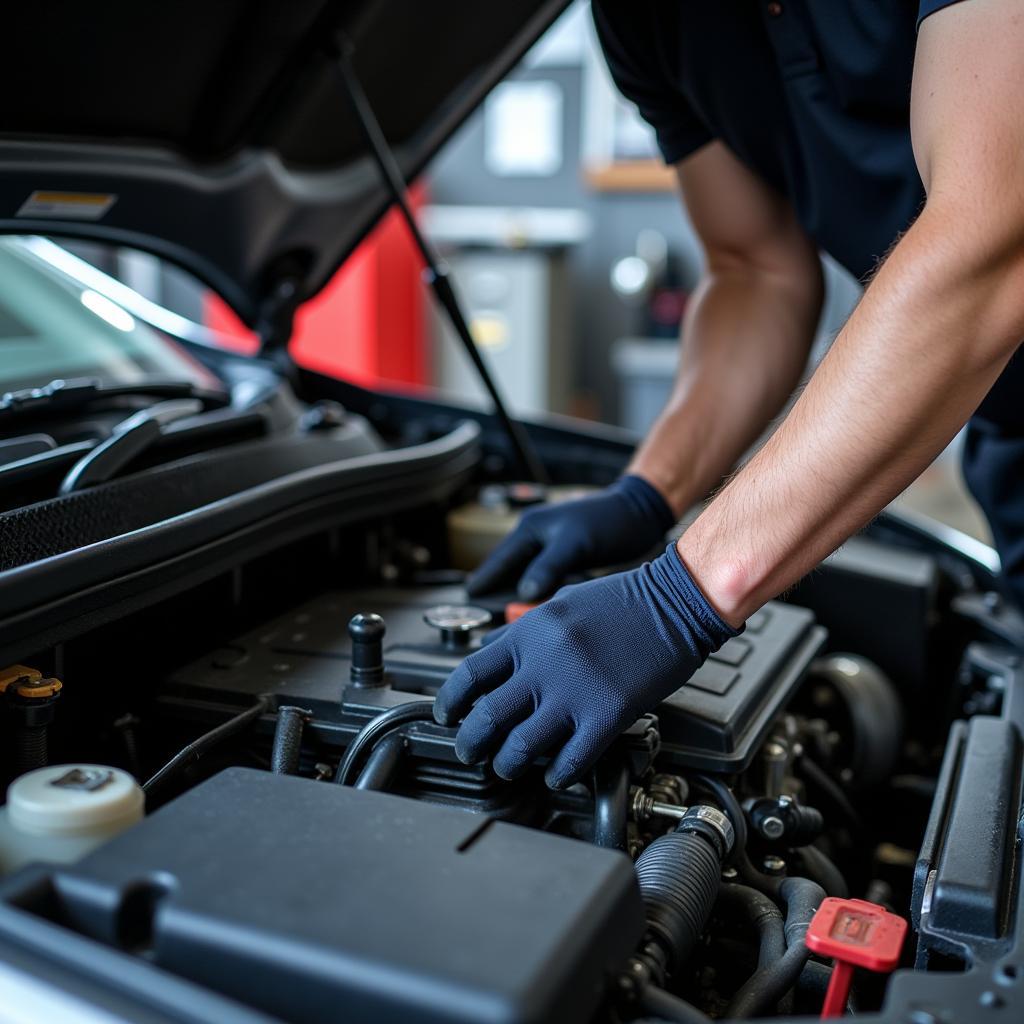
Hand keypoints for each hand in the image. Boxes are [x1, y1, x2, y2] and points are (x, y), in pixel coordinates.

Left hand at [434, 544, 736, 789]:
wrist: (675, 601)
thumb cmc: (622, 600)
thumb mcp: (560, 604)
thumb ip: (525, 635)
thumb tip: (494, 658)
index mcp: (529, 633)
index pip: (470, 674)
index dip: (450, 702)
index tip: (447, 716)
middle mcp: (544, 663)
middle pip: (487, 716)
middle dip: (470, 743)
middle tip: (469, 752)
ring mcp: (575, 691)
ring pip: (520, 746)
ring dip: (507, 764)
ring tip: (507, 766)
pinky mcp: (607, 714)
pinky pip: (570, 760)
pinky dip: (556, 775)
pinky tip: (554, 775)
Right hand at [466, 475, 675, 600]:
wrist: (640, 513)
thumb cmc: (608, 521)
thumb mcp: (575, 543)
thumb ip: (548, 567)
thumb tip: (523, 593)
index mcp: (529, 529)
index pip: (498, 561)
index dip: (484, 583)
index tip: (470, 602)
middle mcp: (535, 538)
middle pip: (509, 572)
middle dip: (501, 594)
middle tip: (492, 620)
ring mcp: (550, 548)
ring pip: (527, 579)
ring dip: (524, 596)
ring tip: (515, 620)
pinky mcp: (566, 559)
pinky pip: (546, 581)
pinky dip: (543, 595)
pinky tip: (544, 610)